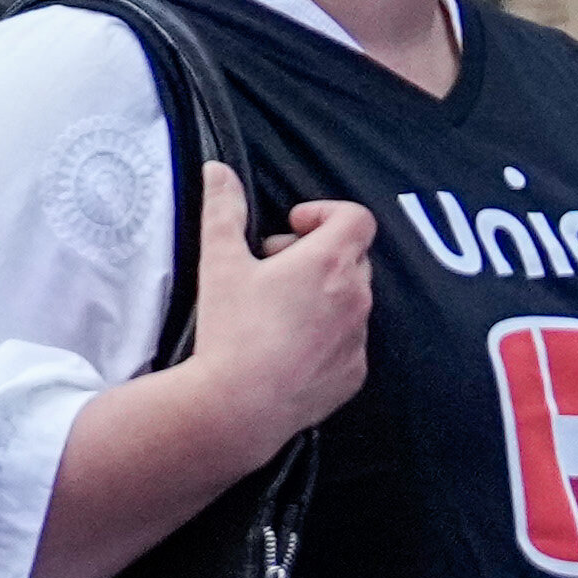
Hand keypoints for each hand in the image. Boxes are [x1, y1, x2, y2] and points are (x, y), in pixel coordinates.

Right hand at [189, 175, 383, 447]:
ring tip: (278, 311)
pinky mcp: (354, 374)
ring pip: (352, 301)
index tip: (293, 229)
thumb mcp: (220, 261)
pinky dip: (327, 336)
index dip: (326, 213)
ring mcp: (358, 338)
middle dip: (318, 255)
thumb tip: (219, 171)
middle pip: (353, 257)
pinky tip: (287, 349)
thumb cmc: (231, 330)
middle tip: (274, 270)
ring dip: (324, 295)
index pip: (356, 218)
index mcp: (328, 262)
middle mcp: (355, 297)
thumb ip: (223, 208)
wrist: (239, 406)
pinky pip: (349, 342)